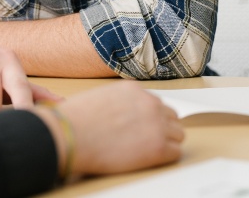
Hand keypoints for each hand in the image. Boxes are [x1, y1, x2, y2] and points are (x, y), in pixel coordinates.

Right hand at [38, 81, 183, 178]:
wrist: (71, 136)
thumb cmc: (76, 120)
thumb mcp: (99, 97)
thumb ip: (118, 102)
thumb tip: (126, 114)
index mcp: (134, 89)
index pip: (154, 102)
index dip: (148, 116)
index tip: (141, 126)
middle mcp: (149, 102)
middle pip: (170, 116)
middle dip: (160, 127)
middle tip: (145, 139)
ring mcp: (156, 124)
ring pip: (177, 133)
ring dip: (166, 141)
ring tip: (147, 150)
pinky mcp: (159, 147)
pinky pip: (175, 152)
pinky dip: (165, 157)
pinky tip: (149, 159)